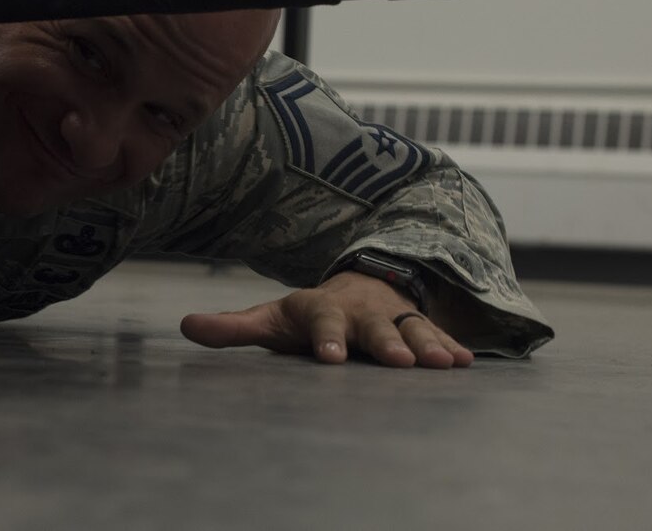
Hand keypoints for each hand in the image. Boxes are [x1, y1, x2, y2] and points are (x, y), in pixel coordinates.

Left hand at [178, 270, 474, 368]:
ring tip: (443, 364)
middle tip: (399, 363)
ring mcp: (393, 318)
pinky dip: (452, 346)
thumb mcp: (271, 319)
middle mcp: (360, 312)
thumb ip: (232, 327)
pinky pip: (438, 335)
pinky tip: (466, 362)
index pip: (322, 322)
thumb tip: (185, 326)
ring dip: (427, 345)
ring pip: (412, 329)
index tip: (329, 359)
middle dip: (387, 343)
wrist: (357, 286)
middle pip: (373, 327)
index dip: (326, 339)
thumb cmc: (307, 317)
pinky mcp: (419, 327)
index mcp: (320, 310)